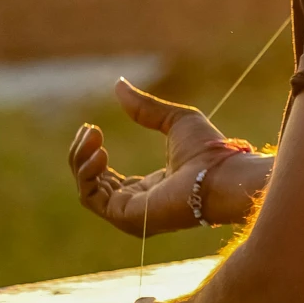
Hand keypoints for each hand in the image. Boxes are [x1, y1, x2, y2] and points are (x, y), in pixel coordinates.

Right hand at [69, 78, 238, 236]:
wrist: (222, 175)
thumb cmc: (209, 152)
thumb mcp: (173, 120)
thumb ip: (144, 108)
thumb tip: (118, 85)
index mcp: (150, 189)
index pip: (107, 178)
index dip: (92, 152)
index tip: (91, 128)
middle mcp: (138, 206)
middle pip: (92, 183)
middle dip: (83, 153)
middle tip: (90, 129)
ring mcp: (131, 215)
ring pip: (87, 190)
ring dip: (81, 161)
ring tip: (93, 136)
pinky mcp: (127, 218)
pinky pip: (91, 198)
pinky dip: (87, 174)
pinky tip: (99, 153)